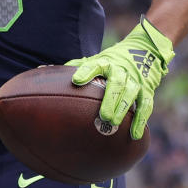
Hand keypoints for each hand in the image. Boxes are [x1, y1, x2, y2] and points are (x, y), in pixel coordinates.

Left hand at [67, 18, 174, 138]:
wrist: (142, 52)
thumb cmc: (110, 63)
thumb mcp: (94, 60)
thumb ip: (74, 67)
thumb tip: (41, 72)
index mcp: (105, 62)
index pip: (94, 65)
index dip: (85, 72)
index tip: (76, 80)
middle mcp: (121, 70)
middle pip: (116, 83)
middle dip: (110, 99)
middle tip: (102, 116)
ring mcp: (135, 81)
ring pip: (131, 93)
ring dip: (123, 109)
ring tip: (112, 123)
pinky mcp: (146, 90)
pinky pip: (145, 105)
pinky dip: (140, 120)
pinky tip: (135, 135)